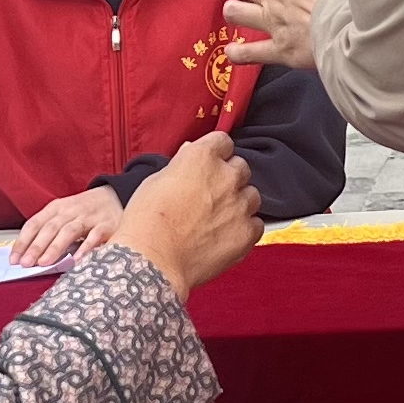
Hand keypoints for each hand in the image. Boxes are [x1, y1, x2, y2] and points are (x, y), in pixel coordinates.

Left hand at [12, 186, 124, 268]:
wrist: (115, 197)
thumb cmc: (84, 211)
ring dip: (55, 247)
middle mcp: (70, 210)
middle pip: (50, 228)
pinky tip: (76, 260)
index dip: (23, 241)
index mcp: (56, 208)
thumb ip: (48, 231)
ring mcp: (89, 217)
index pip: (35, 223)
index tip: (14, 259)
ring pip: (69, 231)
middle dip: (36, 246)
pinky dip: (85, 248)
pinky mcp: (106, 225)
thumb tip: (27, 254)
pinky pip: (95, 236)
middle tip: (26, 263)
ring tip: (44, 263)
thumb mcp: (63, 214)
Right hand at [116, 132, 261, 296]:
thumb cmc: (146, 222)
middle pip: (241, 168)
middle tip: (211, 194)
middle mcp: (226, 177)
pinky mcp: (247, 233)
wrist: (152, 261)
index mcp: (202, 157)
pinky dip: (245, 228)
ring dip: (239, 202)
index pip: (223, 142)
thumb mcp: (155, 181)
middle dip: (228, 178)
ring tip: (218, 218)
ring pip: (252, 195)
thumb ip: (181, 165)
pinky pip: (256, 224)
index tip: (211, 162)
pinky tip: (225, 235)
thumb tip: (190, 155)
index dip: (216, 153)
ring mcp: (239, 205)